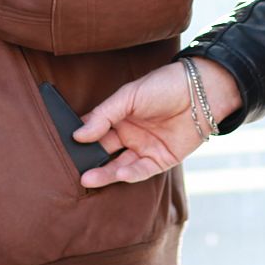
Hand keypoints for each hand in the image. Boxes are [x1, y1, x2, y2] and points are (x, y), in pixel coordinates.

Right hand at [75, 58, 241, 187]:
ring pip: (119, 165)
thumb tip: (78, 134)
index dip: (79, 138)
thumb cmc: (163, 86)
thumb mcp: (128, 96)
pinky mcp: (161, 160)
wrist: (200, 92)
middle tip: (73, 169)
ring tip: (87, 178)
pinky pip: (141, 171)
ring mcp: (144, 148)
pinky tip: (118, 173)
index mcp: (118, 116)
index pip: (93, 130)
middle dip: (88, 161)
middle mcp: (129, 134)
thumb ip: (104, 115)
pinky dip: (129, 174)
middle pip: (103, 152)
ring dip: (104, 173)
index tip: (64, 147)